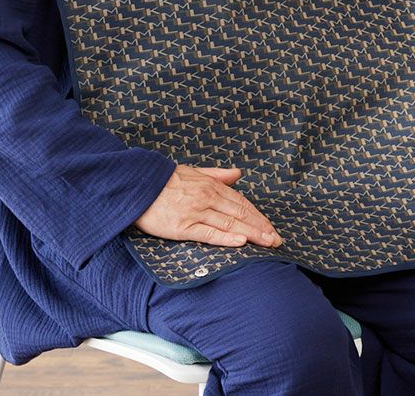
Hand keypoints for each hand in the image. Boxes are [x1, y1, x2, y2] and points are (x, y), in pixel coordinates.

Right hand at [132, 164, 283, 248]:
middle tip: (276, 240)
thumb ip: (217, 174)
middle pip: (240, 214)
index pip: (241, 202)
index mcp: (210, 185)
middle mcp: (206, 197)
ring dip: (251, 234)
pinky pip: (208, 232)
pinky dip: (226, 237)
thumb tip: (238, 174)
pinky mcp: (182, 226)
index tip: (271, 227)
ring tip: (267, 243)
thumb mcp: (194, 171)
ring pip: (229, 223)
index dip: (258, 216)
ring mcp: (195, 212)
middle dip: (260, 227)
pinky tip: (240, 241)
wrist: (138, 184)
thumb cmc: (165, 180)